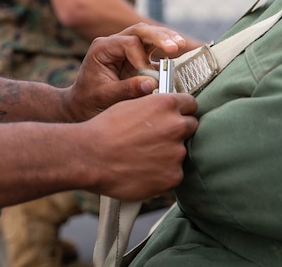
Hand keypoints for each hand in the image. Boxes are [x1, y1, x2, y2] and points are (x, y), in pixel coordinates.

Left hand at [62, 22, 185, 121]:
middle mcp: (114, 43)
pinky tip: (178, 55)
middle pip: (140, 31)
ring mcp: (125, 48)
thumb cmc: (89, 101)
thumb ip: (127, 89)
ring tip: (181, 45)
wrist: (81, 106)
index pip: (128, 43)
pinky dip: (165, 51)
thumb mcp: (105, 97)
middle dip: (159, 37)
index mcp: (102, 48)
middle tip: (176, 46)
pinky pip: (152, 49)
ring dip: (165, 38)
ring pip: (147, 35)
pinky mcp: (135, 57)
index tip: (147, 75)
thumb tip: (152, 84)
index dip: (141, 57)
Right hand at [77, 91, 198, 200]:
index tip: (175, 117)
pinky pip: (174, 174)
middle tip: (157, 140)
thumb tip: (165, 114)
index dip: (182, 111)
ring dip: (169, 155)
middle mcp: (176, 126)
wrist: (90, 156)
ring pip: (181, 153)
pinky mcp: (173, 177)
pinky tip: (143, 171)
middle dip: (178, 133)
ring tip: (143, 158)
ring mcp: (177, 153)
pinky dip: (162, 174)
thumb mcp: (131, 106)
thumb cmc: (104, 130)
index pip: (191, 104)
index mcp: (166, 104)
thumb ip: (155, 109)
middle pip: (191, 128)